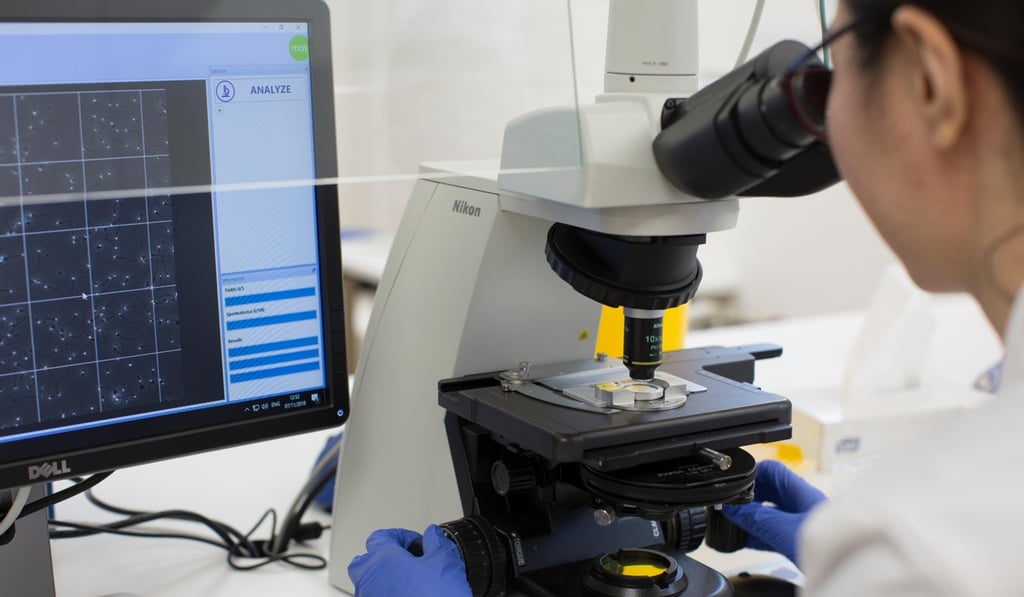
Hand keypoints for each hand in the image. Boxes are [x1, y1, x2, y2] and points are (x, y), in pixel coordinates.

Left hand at [348, 525, 472, 596]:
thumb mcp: (445, 563)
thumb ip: (437, 543)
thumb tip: (433, 535)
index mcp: (382, 559)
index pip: (381, 536)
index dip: (402, 536)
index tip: (418, 542)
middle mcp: (369, 580)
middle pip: (365, 560)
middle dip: (383, 557)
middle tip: (407, 560)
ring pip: (368, 583)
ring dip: (384, 578)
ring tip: (408, 581)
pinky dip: (387, 595)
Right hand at [720, 460, 825, 563]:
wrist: (851, 569)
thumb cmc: (833, 544)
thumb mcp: (785, 530)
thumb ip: (758, 519)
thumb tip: (732, 508)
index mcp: (801, 492)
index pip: (771, 470)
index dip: (751, 473)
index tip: (732, 483)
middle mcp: (801, 504)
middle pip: (768, 491)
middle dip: (747, 497)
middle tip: (728, 505)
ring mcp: (800, 522)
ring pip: (769, 513)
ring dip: (750, 517)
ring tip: (731, 523)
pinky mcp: (799, 541)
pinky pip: (773, 532)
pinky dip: (757, 534)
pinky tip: (744, 540)